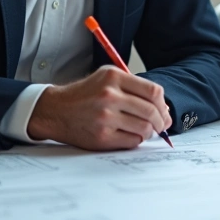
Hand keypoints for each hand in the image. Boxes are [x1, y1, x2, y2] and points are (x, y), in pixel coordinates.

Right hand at [26, 66, 172, 149]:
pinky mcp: (101, 136)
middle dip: (161, 121)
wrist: (55, 110)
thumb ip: (133, 87)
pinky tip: (130, 135)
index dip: (163, 105)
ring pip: (144, 128)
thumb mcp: (106, 77)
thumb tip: (162, 107)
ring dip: (149, 132)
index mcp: (113, 77)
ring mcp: (105, 117)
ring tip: (144, 130)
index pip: (153, 91)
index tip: (164, 112)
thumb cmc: (85, 94)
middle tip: (161, 126)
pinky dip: (136, 140)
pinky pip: (132, 141)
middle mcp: (109, 96)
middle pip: (151, 111)